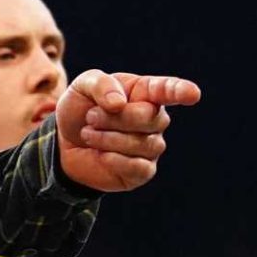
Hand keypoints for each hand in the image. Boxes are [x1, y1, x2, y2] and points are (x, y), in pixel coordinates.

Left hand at [54, 70, 201, 191]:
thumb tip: (119, 103)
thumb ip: (100, 85)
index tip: (192, 94)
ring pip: (143, 143)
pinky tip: (101, 155)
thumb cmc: (80, 110)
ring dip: (108, 138)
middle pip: (150, 117)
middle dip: (115, 118)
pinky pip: (139, 167)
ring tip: (88, 134)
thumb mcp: (82, 87)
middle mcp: (155, 118)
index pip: (168, 90)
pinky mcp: (143, 171)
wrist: (64, 144)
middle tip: (91, 117)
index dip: (180, 91)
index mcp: (146, 92)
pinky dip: (114, 160)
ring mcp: (152, 145)